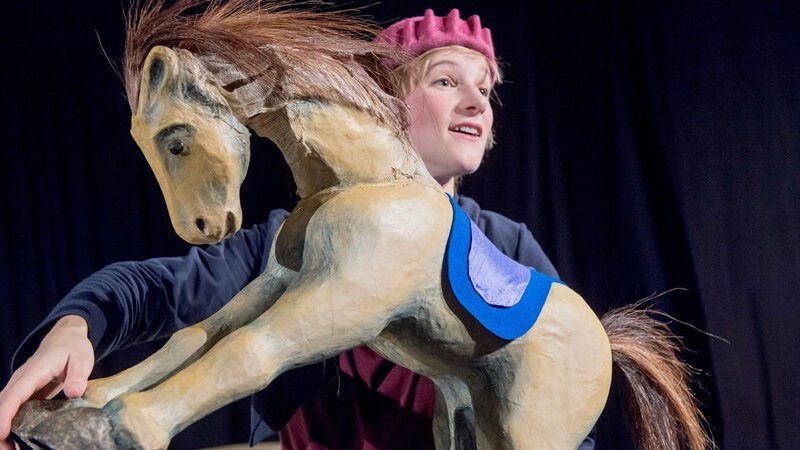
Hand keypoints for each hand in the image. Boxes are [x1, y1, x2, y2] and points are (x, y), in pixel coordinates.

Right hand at [0, 315, 93, 447]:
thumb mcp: (82, 359)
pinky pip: (13, 410)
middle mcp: (21, 380)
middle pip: (3, 406)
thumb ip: (78, 375)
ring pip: (5, 409)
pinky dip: (12, 426)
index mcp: (34, 372)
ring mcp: (20, 387)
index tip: (1, 433)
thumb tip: (74, 392)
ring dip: (5, 430)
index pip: (14, 395)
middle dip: (1, 430)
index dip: (5, 415)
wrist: (66, 337)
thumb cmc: (73, 348)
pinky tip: (20, 441)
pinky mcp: (25, 393)